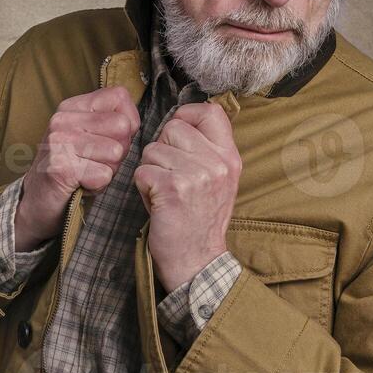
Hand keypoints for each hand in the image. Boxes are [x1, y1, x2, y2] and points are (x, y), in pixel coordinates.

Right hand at [14, 86, 139, 250]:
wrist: (36, 200)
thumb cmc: (71, 168)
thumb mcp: (89, 136)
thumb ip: (111, 123)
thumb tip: (133, 123)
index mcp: (72, 107)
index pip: (119, 96)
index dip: (129, 121)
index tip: (113, 138)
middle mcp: (62, 119)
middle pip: (122, 126)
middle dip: (120, 150)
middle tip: (98, 161)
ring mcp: (59, 142)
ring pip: (116, 152)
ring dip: (109, 170)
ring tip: (88, 172)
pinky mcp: (60, 168)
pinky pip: (103, 175)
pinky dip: (98, 185)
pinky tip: (81, 184)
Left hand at [134, 102, 239, 291]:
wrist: (198, 261)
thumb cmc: (200, 220)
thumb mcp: (219, 181)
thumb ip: (206, 151)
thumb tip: (179, 121)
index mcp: (229, 157)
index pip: (211, 111)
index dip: (187, 115)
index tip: (178, 133)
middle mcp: (217, 162)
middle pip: (173, 127)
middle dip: (162, 149)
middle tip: (170, 176)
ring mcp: (196, 174)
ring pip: (152, 150)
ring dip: (150, 171)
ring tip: (165, 193)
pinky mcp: (173, 188)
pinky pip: (142, 171)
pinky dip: (142, 188)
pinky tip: (157, 203)